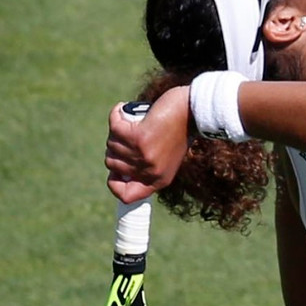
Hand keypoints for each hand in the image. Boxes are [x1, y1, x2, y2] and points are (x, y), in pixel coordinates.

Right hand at [105, 89, 190, 203]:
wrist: (193, 112)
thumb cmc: (179, 131)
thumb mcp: (166, 158)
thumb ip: (145, 167)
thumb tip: (117, 169)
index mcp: (158, 180)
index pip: (127, 196)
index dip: (115, 183)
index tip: (115, 169)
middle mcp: (150, 172)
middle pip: (112, 163)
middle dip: (114, 147)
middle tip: (127, 134)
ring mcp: (144, 155)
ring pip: (112, 144)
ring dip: (117, 130)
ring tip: (130, 121)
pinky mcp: (139, 137)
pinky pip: (115, 127)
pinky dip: (116, 115)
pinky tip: (122, 109)